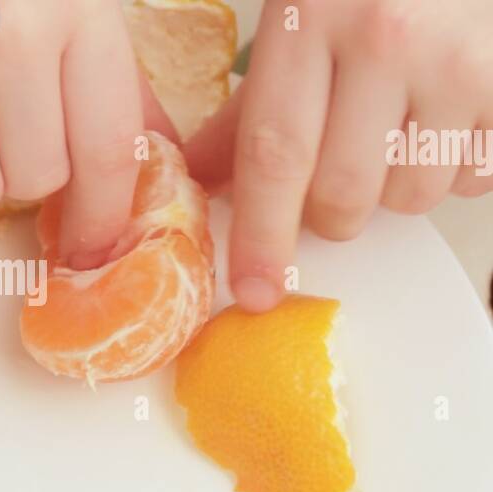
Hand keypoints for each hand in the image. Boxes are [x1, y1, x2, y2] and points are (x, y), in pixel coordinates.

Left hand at [184, 0, 492, 311]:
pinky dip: (452, 171)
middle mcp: (386, 38)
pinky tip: (443, 120)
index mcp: (309, 19)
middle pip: (342, 196)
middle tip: (332, 174)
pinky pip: (472, 180)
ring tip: (395, 129)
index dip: (261, 234)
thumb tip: (200, 184)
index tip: (255, 290)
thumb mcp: (296, 24)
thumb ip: (247, 108)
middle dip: (328, 214)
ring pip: (411, 198)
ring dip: (393, 189)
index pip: (275, 154)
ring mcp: (457, 61)